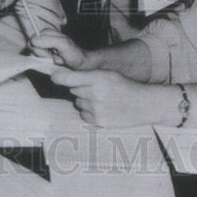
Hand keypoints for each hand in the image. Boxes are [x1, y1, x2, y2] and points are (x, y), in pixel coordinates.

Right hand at [29, 29, 88, 68]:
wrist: (80, 63)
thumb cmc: (74, 53)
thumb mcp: (63, 44)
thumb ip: (49, 40)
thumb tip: (33, 41)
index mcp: (46, 32)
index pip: (32, 41)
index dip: (40, 49)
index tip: (51, 52)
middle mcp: (43, 38)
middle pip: (31, 48)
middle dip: (43, 54)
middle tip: (55, 55)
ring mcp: (42, 47)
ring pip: (34, 55)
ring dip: (45, 59)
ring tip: (56, 58)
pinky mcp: (43, 55)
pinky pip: (37, 60)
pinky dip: (46, 62)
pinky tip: (54, 61)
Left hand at [49, 69, 176, 127]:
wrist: (143, 104)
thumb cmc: (124, 86)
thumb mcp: (108, 74)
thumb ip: (88, 76)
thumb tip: (64, 78)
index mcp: (97, 78)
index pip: (69, 79)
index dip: (59, 78)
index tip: (54, 77)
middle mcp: (94, 94)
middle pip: (73, 90)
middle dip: (80, 89)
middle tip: (95, 89)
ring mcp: (96, 109)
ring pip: (78, 103)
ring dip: (85, 101)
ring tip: (102, 100)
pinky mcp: (98, 122)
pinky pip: (83, 115)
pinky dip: (89, 112)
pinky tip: (103, 109)